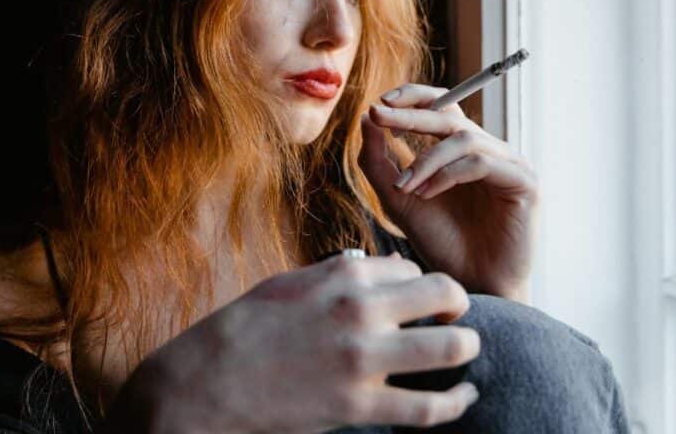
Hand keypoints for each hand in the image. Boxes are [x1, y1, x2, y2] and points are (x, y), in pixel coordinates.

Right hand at [106, 254, 480, 433]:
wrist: (207, 383)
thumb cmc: (246, 328)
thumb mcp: (292, 283)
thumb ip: (340, 273)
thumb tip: (382, 267)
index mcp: (344, 275)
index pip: (413, 269)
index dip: (421, 284)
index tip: (419, 301)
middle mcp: (361, 310)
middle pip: (446, 294)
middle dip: (459, 305)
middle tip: (457, 317)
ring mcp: (363, 359)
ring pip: (452, 346)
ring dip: (468, 347)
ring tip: (466, 351)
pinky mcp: (359, 406)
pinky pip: (429, 407)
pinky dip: (457, 403)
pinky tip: (465, 397)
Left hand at [358, 83, 538, 300]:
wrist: (472, 287)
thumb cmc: (441, 244)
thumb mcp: (399, 199)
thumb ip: (379, 162)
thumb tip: (368, 119)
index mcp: (462, 151)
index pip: (441, 107)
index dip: (412, 98)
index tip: (378, 105)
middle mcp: (488, 151)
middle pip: (450, 115)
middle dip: (409, 114)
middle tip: (378, 115)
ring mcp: (509, 164)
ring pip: (463, 138)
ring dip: (426, 159)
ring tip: (404, 186)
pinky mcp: (524, 182)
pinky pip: (481, 162)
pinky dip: (448, 174)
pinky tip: (427, 194)